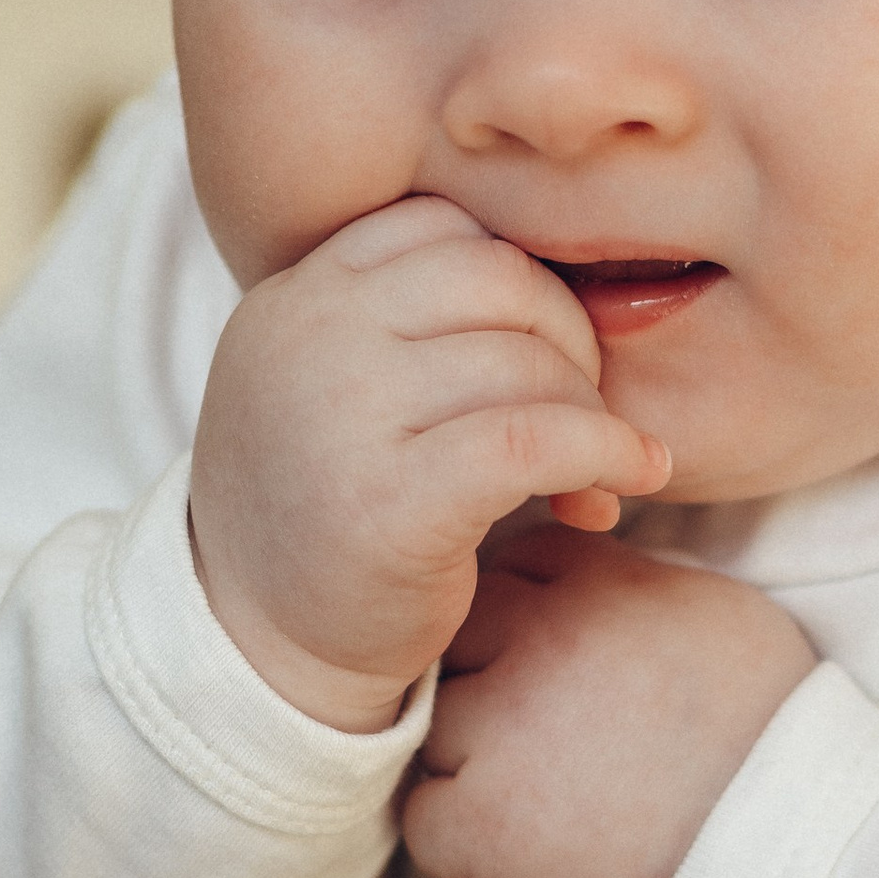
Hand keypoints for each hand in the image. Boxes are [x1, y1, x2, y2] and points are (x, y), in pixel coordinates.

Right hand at [188, 198, 670, 731]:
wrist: (257, 650)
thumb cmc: (324, 514)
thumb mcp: (332, 387)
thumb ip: (406, 323)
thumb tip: (562, 292)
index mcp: (295, 296)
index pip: (442, 227)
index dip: (520, 284)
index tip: (540, 354)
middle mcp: (309, 335)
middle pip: (499, 277)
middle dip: (570, 341)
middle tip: (584, 413)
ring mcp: (345, 412)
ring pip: (527, 362)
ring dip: (592, 417)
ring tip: (595, 478)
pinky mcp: (393, 499)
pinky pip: (539, 438)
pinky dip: (605, 454)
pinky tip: (621, 486)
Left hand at [402, 530, 816, 877]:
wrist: (791, 854)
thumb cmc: (774, 738)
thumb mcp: (723, 616)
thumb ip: (645, 583)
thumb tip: (600, 570)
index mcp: (598, 589)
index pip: (519, 565)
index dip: (535, 614)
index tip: (563, 661)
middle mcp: (536, 646)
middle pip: (464, 637)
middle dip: (490, 676)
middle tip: (550, 734)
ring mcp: (497, 734)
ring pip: (439, 725)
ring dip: (473, 756)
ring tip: (547, 796)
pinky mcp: (476, 824)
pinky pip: (426, 817)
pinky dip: (464, 837)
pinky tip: (527, 847)